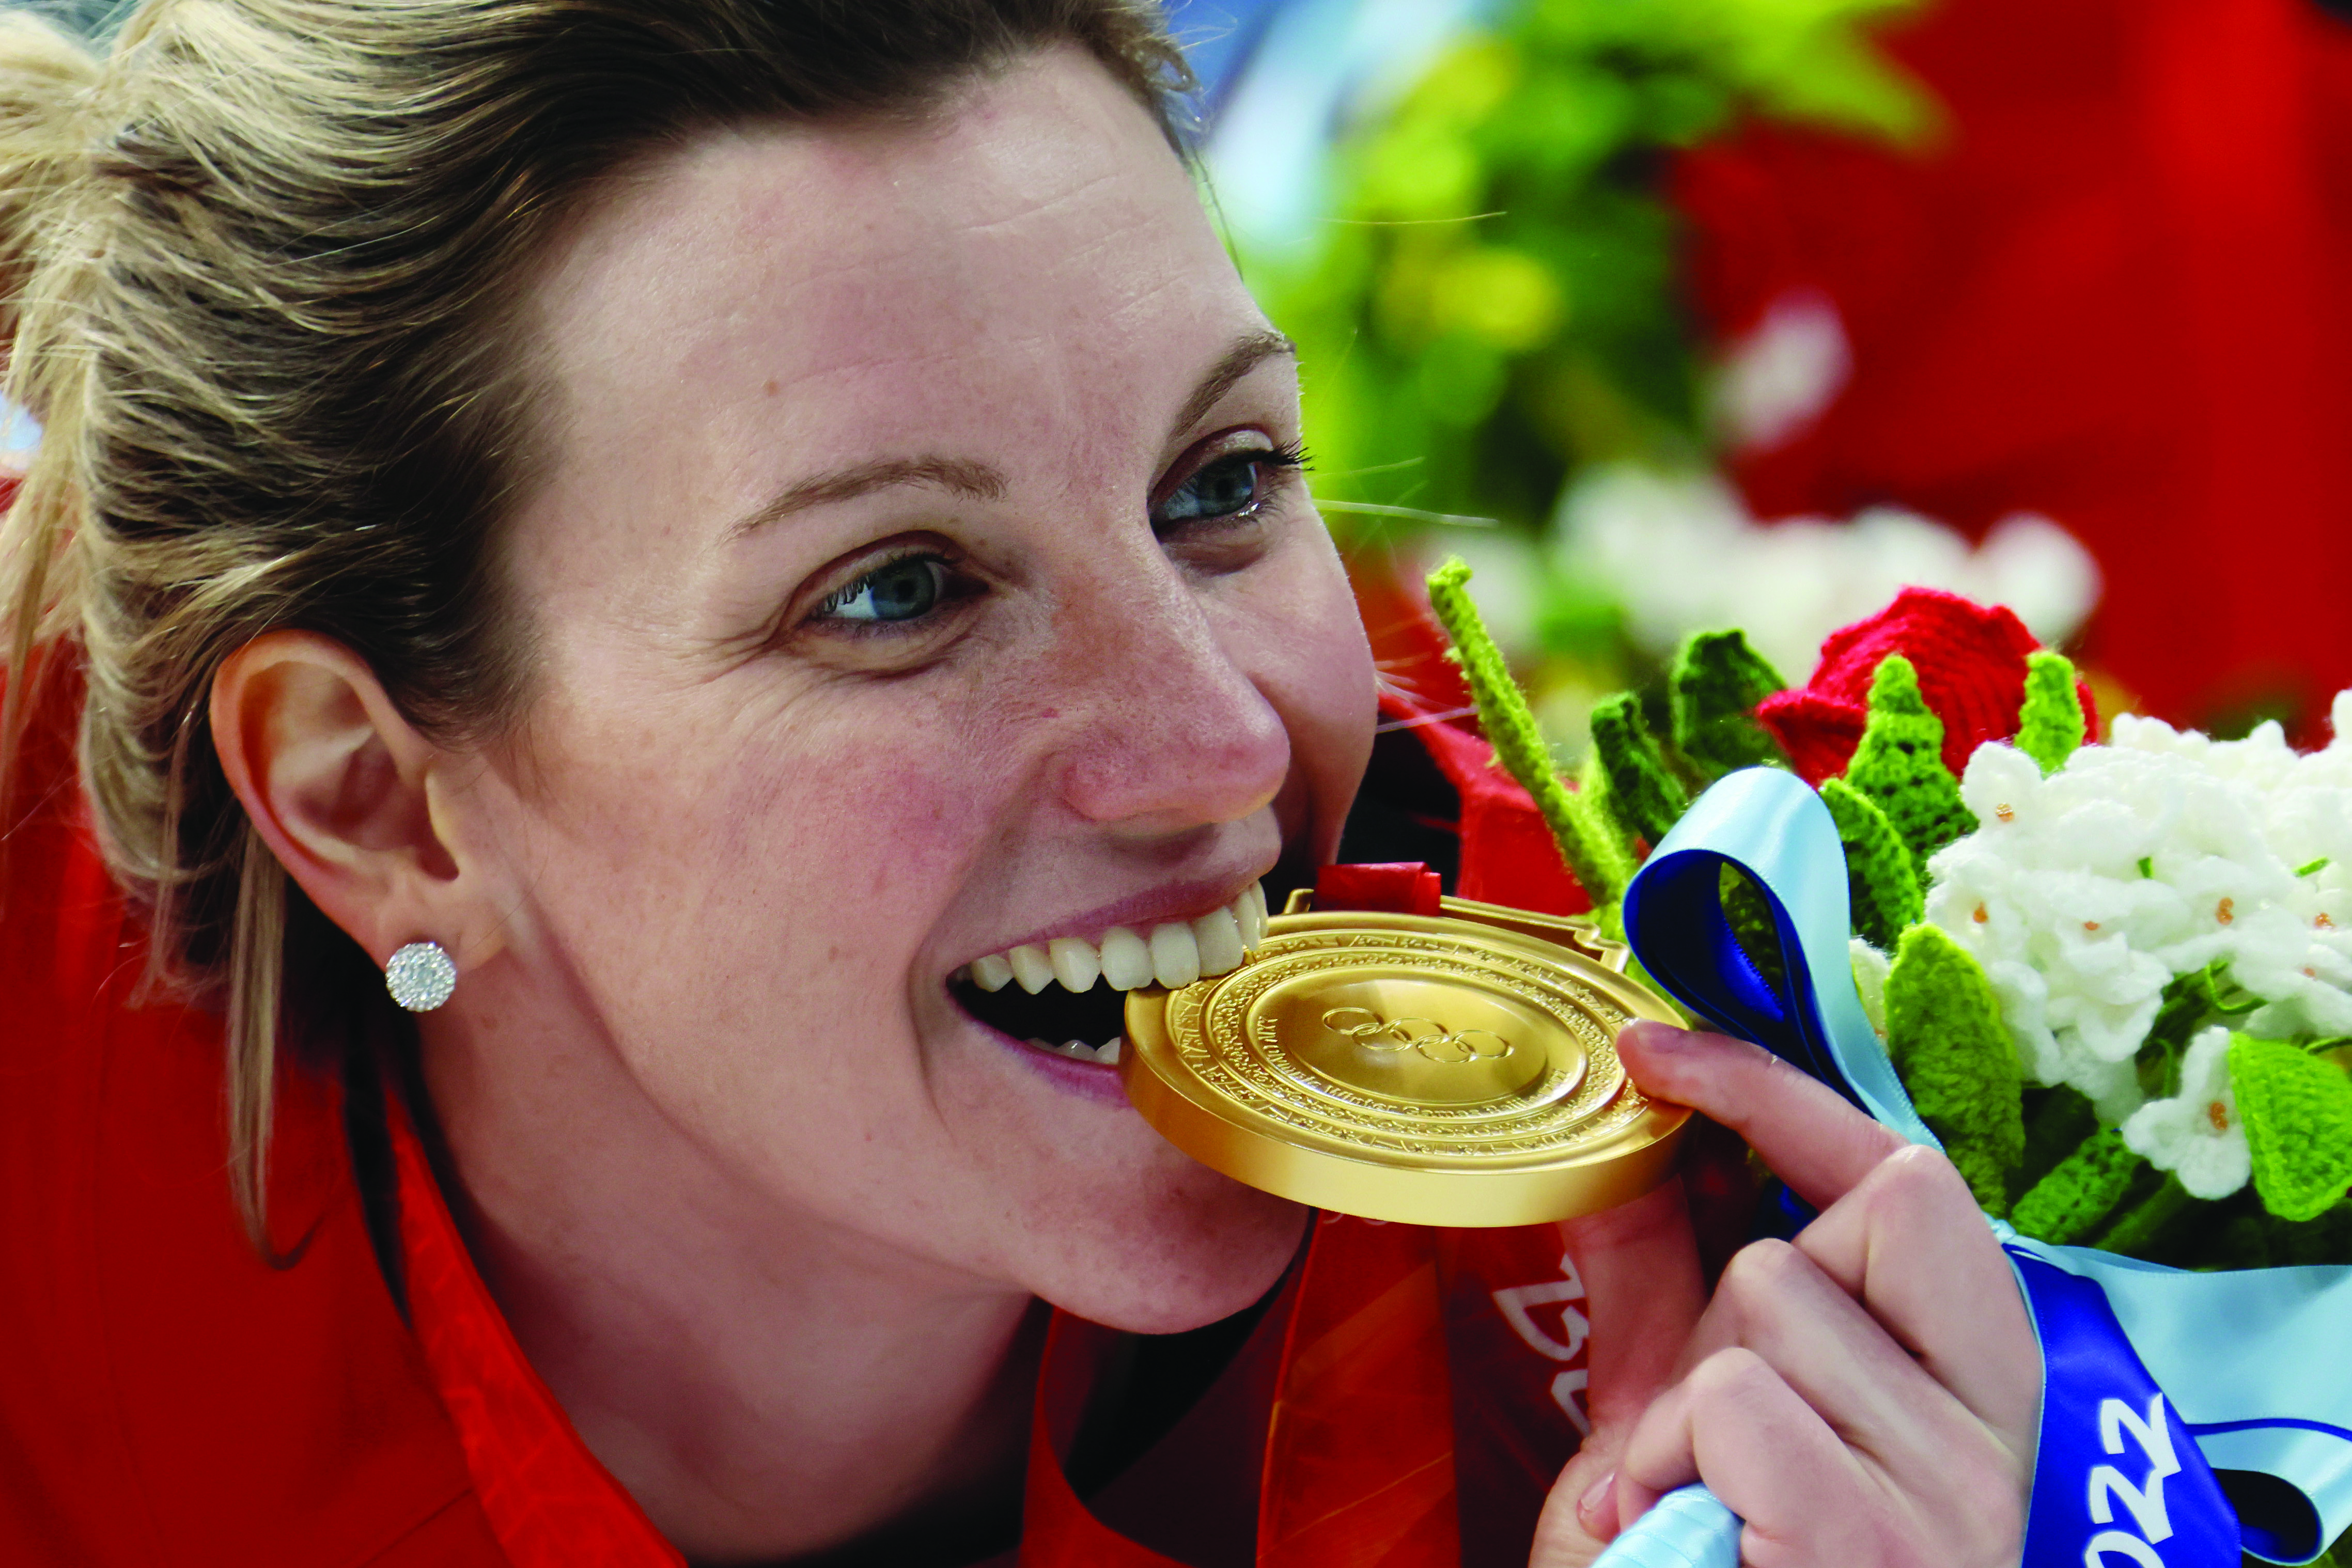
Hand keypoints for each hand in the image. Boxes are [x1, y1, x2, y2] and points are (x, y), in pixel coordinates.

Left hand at [1529, 1022, 2038, 1567]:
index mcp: (1967, 1389)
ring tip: (1695, 1504)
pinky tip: (1685, 1535)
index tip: (1659, 1051)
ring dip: (1683, 1402)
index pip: (1910, 1176)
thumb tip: (1620, 1146)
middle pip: (1862, 1208)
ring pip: (1770, 1301)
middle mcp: (1998, 1433)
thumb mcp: (1681, 1419)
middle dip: (1750, 1289)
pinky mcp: (1881, 1537)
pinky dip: (1670, 1457)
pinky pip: (1735, 1394)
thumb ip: (1664, 1285)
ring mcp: (1957, 1489)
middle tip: (1720, 1417)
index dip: (1780, 1089)